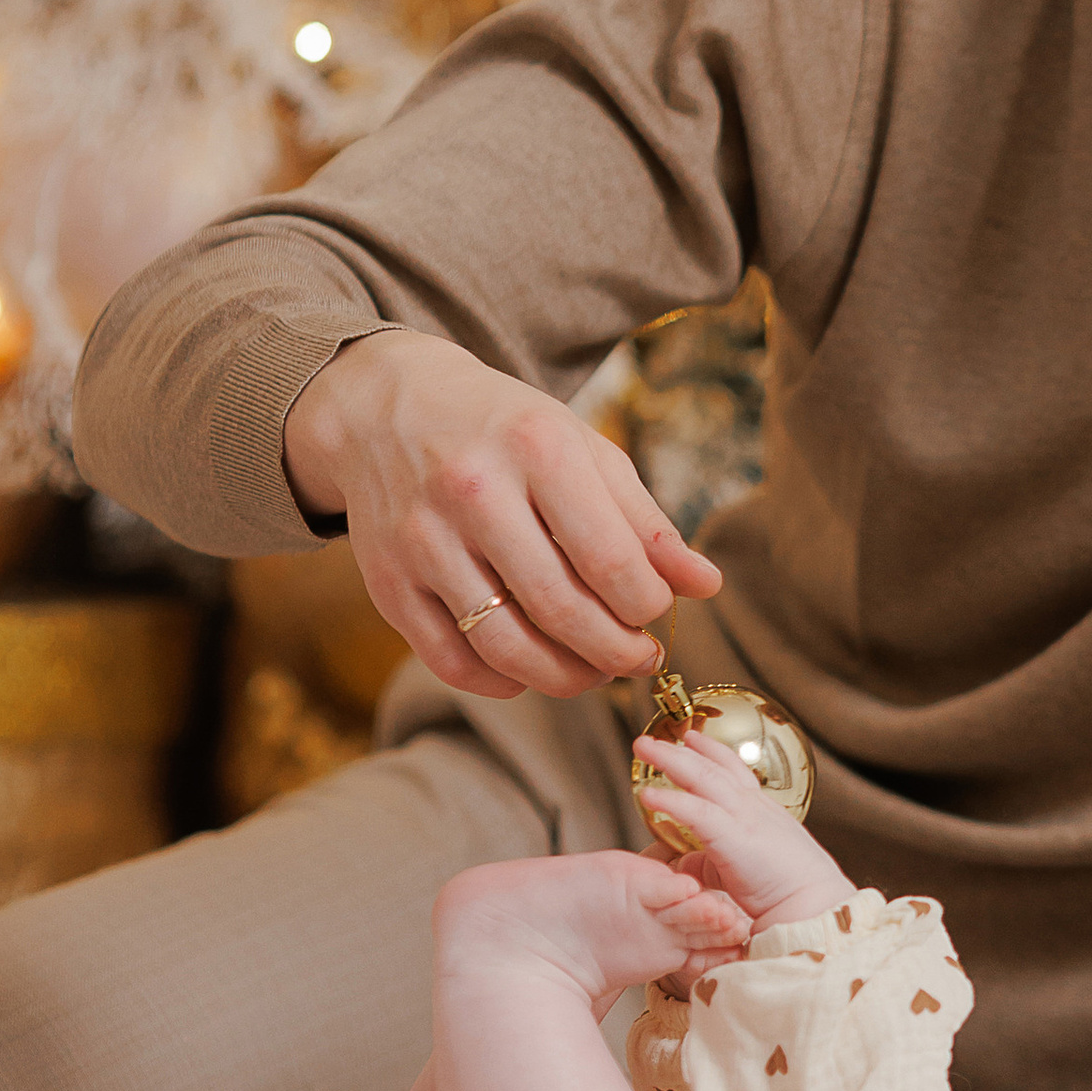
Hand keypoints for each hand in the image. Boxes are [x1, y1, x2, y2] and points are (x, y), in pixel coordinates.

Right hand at [284, 330, 719, 701]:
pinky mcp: (387, 583)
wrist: (387, 408)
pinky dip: (500, 682)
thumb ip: (645, 520)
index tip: (657, 612)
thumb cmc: (506, 431)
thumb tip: (704, 585)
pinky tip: (529, 671)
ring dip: (566, 679)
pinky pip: (452, 661)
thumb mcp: (583, 449)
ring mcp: (422, 542)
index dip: (647, 605)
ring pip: (506, 647)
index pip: (611, 559)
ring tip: (595, 671)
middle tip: (638, 658)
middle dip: (617, 652)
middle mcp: (473, 492)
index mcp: (536, 448)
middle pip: (562, 611)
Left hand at [632, 728, 852, 930]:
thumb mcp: (742, 869)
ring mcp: (746, 819)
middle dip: (680, 750)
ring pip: (703, 779)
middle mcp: (753, 807)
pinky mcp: (735, 839)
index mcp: (760, 812)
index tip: (690, 738)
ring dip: (670, 760)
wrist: (814, 908)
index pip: (732, 771)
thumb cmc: (785, 894)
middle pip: (712, 767)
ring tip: (643, 747)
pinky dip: (671, 800)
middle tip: (650, 738)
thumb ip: (709, 862)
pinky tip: (648, 794)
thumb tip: (681, 862)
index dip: (710, 752)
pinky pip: (698, 813)